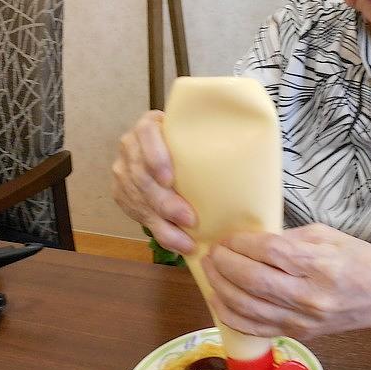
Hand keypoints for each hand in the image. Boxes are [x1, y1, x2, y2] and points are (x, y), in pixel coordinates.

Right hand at [111, 110, 195, 253]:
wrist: (168, 153)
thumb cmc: (190, 144)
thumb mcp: (195, 135)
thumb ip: (208, 138)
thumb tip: (248, 149)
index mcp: (150, 125)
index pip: (147, 134)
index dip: (155, 157)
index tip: (169, 179)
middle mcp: (131, 145)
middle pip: (142, 175)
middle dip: (166, 201)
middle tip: (190, 219)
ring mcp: (124, 170)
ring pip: (138, 199)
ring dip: (163, 223)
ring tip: (186, 241)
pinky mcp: (122, 192)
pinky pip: (136, 214)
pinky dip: (159, 231)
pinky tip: (176, 244)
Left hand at [202, 223, 370, 338]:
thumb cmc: (361, 260)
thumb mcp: (329, 235)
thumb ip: (291, 238)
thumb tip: (254, 239)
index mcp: (322, 265)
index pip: (271, 253)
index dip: (243, 243)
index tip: (229, 237)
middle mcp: (311, 296)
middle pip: (254, 280)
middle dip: (225, 264)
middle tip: (213, 251)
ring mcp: (304, 319)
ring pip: (249, 307)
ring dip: (221, 287)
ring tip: (211, 270)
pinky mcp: (300, 334)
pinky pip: (256, 328)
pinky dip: (231, 315)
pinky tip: (219, 299)